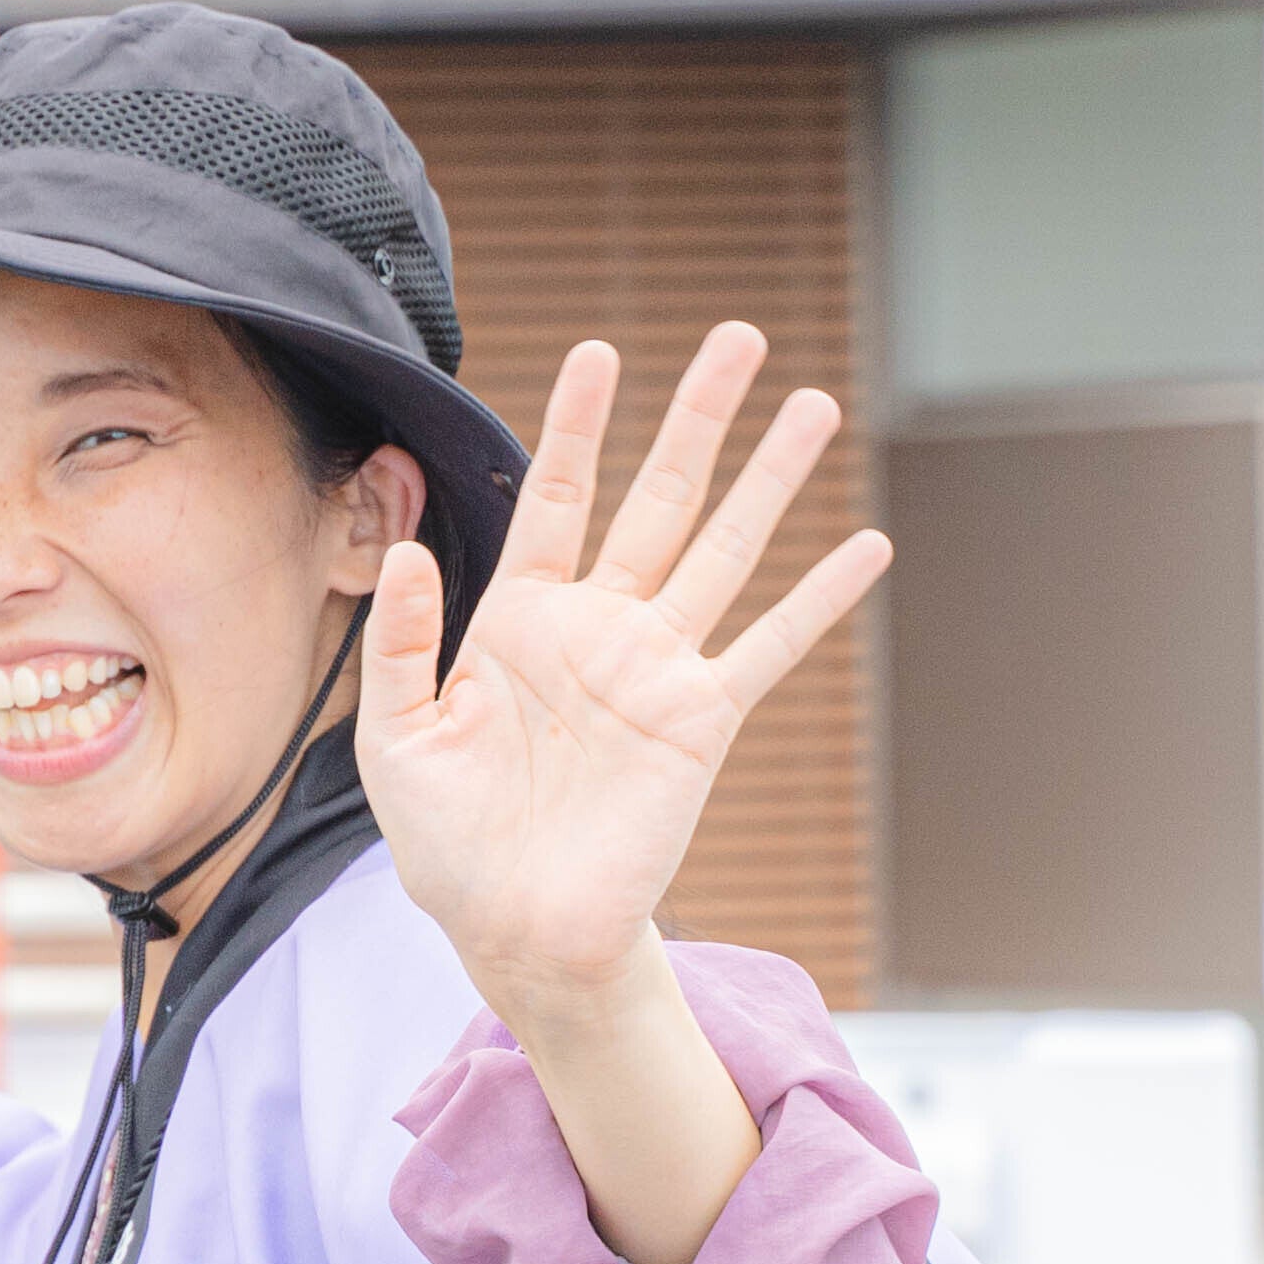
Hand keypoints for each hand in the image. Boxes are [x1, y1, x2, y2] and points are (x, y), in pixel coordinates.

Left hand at [355, 324, 883, 1019]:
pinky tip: (866, 545)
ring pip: (723, 549)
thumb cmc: (446, 840)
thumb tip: (412, 554)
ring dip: (771, 478)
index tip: (601, 348)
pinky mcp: (701, 721)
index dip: (579, 423)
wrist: (512, 928)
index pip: (556, 495)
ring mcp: (656, 668)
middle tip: (740, 336)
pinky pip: (768, 646)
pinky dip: (819, 598)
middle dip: (697, 417)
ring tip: (815, 404)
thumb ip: (399, 644)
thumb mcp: (396, 739)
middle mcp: (597, 627)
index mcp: (518, 618)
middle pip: (657, 496)